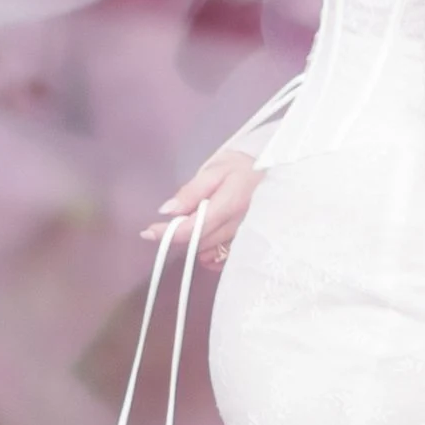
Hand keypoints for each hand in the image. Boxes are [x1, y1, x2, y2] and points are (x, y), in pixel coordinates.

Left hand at [148, 147, 258, 269]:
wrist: (277, 171)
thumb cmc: (243, 167)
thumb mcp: (215, 170)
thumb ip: (191, 191)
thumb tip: (166, 211)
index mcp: (227, 206)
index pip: (191, 228)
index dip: (167, 233)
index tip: (147, 232)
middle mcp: (236, 227)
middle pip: (197, 242)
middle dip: (178, 235)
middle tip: (164, 225)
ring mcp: (244, 238)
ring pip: (208, 250)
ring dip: (192, 242)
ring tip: (187, 226)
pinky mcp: (248, 243)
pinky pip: (223, 258)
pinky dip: (209, 254)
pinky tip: (203, 243)